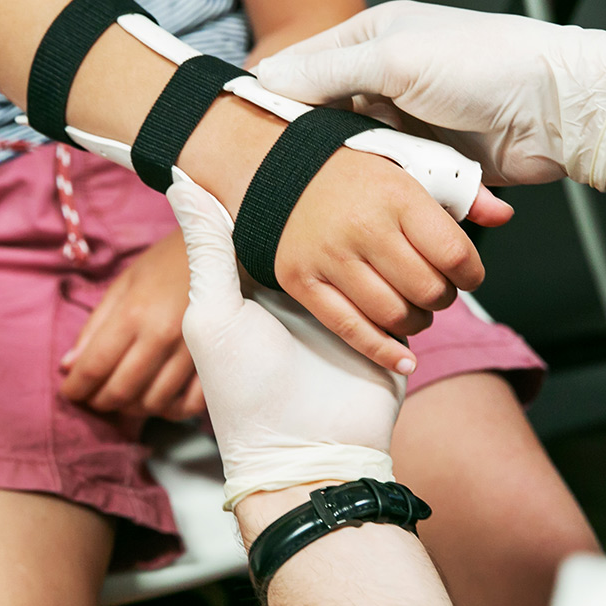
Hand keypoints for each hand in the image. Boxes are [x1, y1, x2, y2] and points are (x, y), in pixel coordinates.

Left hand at [59, 230, 205, 419]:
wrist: (222, 247)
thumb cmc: (167, 262)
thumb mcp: (123, 284)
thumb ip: (94, 326)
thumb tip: (68, 365)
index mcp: (134, 313)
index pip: (94, 367)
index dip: (76, 387)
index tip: (70, 391)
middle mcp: (162, 336)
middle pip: (121, 392)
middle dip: (100, 401)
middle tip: (94, 396)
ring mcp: (192, 351)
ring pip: (153, 403)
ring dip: (133, 407)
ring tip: (126, 395)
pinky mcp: (216, 359)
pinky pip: (189, 404)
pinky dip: (170, 409)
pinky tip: (160, 398)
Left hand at [168, 178, 404, 508]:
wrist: (305, 458)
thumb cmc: (246, 389)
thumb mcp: (214, 315)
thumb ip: (207, 249)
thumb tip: (180, 179)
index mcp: (271, 284)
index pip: (287, 224)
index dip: (295, 189)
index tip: (304, 147)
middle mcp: (315, 295)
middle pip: (339, 238)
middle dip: (356, 210)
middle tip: (365, 167)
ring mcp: (357, 315)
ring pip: (381, 262)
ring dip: (395, 241)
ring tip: (404, 200)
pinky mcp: (392, 337)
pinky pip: (409, 298)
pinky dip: (419, 278)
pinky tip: (425, 244)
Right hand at [255, 1, 605, 189]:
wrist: (557, 111)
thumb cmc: (485, 66)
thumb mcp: (396, 59)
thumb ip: (329, 71)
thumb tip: (266, 78)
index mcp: (372, 40)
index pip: (304, 66)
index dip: (275, 96)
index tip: (244, 129)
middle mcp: (385, 80)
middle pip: (325, 118)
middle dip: (310, 146)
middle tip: (280, 176)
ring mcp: (408, 123)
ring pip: (357, 156)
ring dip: (353, 173)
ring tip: (324, 195)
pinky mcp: (431, 162)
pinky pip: (394, 182)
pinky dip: (388, 192)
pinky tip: (368, 207)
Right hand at [270, 145, 494, 374]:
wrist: (279, 166)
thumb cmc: (357, 170)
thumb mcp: (413, 164)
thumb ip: (463, 192)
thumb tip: (504, 217)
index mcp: (397, 195)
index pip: (454, 254)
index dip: (472, 275)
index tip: (468, 275)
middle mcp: (363, 227)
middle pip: (427, 291)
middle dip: (443, 298)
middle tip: (436, 289)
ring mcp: (329, 257)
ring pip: (393, 315)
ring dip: (417, 322)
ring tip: (414, 308)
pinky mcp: (301, 280)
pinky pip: (350, 329)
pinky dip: (383, 351)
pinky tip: (404, 358)